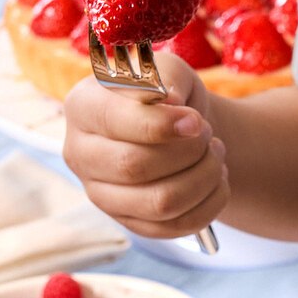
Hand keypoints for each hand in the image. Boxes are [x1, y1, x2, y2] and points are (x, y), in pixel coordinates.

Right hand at [61, 51, 228, 241]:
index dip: (161, 125)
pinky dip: (210, 203)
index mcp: (83, 107)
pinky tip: (216, 179)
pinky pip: (175, 226)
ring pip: (160, 202)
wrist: (178, 127)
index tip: (196, 121)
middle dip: (187, 150)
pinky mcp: (128, 222)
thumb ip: (166, 78)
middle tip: (206, 133)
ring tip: (216, 154)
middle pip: (135, 166)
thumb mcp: (169, 70)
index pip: (116, 124)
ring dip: (204, 177)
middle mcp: (81, 154)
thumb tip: (169, 102)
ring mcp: (100, 194)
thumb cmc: (167, 94)